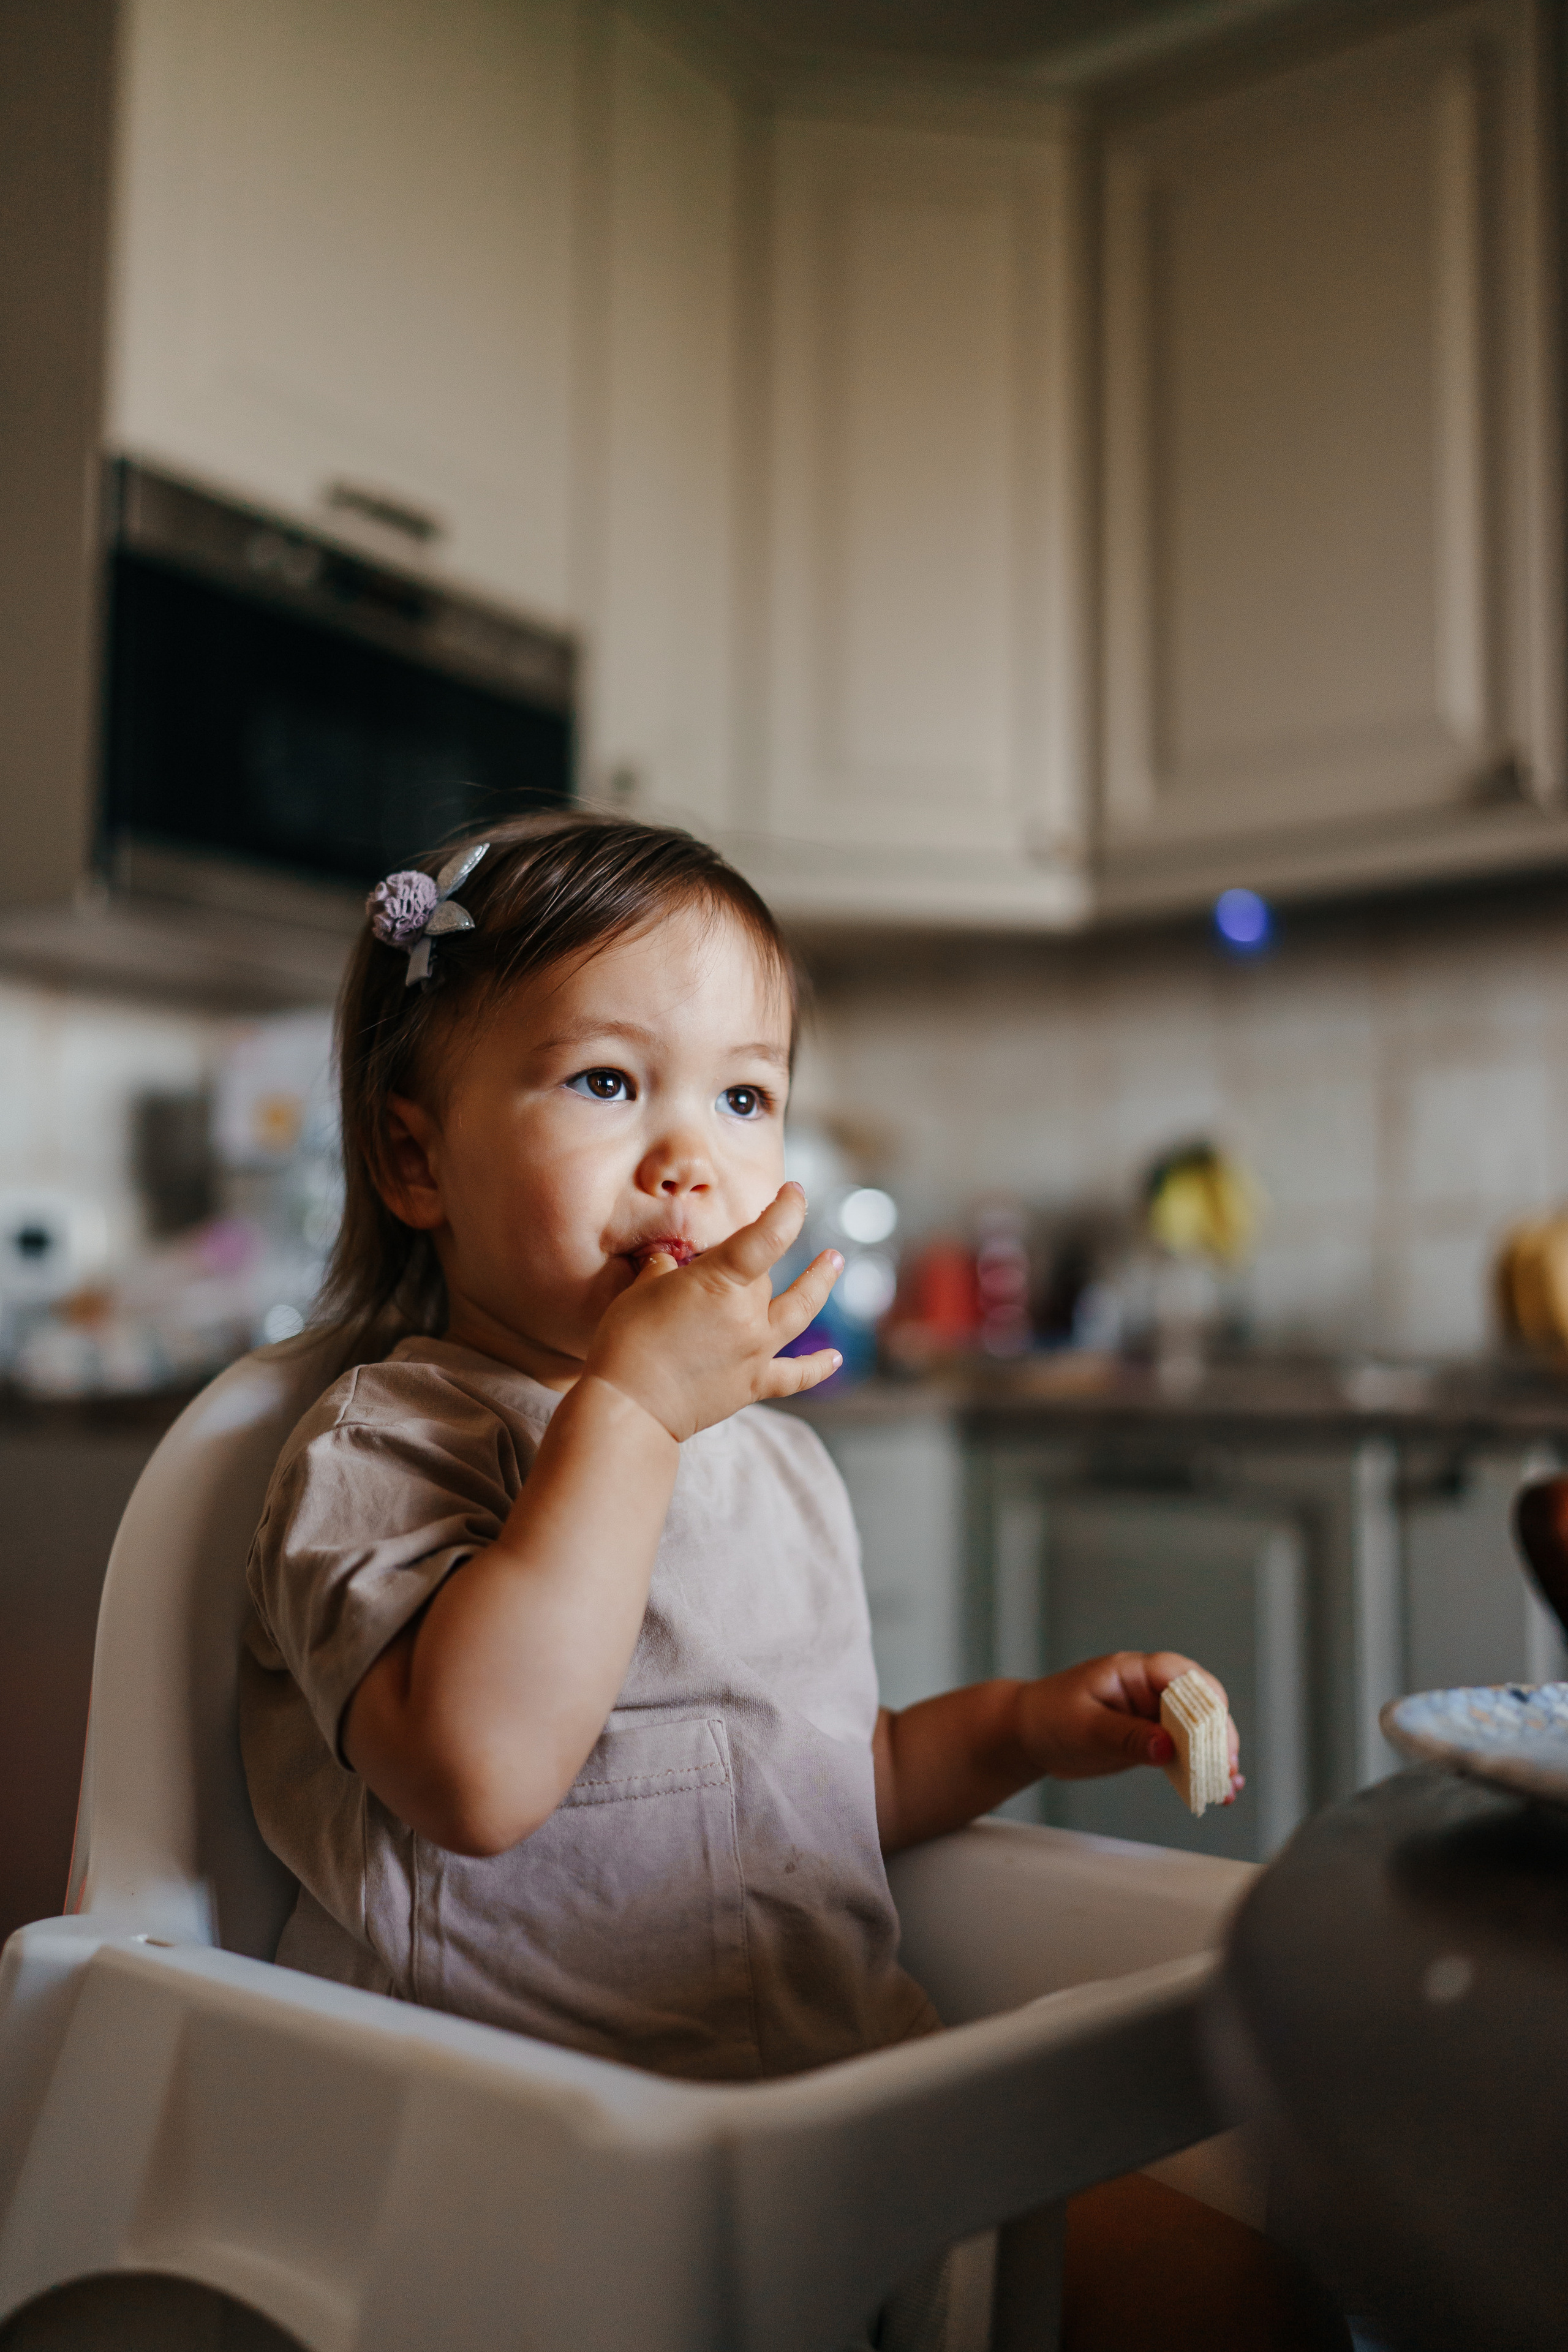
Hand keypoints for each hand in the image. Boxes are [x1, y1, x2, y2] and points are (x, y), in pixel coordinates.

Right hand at [586, 1182, 842, 1440]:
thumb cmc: (627, 1342)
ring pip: (800, 1312)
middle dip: (752, 1264)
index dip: (787, 1210)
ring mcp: (756, 1352)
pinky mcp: (752, 1385)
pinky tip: (836, 1357)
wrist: (630, 1407)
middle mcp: (748, 1315)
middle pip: (766, 1276)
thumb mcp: (641, 1290)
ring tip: (835, 1261)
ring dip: (820, 1284)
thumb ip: (665, 1271)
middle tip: (730, 1258)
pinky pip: (795, 1375)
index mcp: (721, 1283)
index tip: (795, 1191)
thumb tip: (672, 1264)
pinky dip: (818, 1366)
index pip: (768, 1236)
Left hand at [1017, 1651, 1242, 1800]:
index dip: (1207, 1702)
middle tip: (1228, 1769)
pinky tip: (1217, 1790)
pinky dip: (1200, 1769)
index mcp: (1133, 1671)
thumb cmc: (1050, 1717)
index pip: (1181, 1676)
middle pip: (1199, 1705)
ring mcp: (1153, 1714)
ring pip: (1197, 1731)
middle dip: (1218, 1735)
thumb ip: (1126, 1736)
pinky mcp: (1151, 1739)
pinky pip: (1184, 1751)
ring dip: (1216, 1757)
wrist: (1029, 1734)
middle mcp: (1149, 1688)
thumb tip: (1166, 1747)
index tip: (1219, 1735)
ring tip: (1228, 1787)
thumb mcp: (1085, 1728)